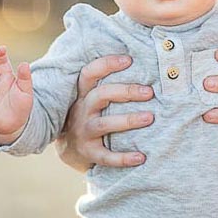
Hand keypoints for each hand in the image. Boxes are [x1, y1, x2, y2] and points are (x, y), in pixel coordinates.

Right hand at [54, 55, 154, 170]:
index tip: (129, 59)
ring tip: (150, 118)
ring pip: (104, 124)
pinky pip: (106, 156)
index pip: (90, 73)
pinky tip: (141, 157)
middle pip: (101, 96)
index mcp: (82, 95)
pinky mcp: (88, 153)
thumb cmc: (87, 116)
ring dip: (128, 120)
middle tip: (149, 92)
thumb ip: (105, 85)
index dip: (107, 64)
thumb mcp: (88, 99)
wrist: (68, 150)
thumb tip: (140, 64)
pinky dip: (123, 158)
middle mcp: (81, 111)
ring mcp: (83, 132)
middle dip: (125, 92)